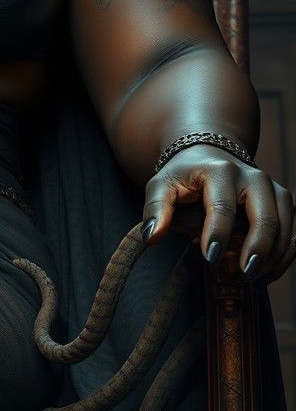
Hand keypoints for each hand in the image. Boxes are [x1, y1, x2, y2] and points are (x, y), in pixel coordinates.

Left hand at [143, 143, 295, 280]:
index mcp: (220, 170)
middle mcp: (252, 176)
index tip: (209, 258)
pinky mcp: (283, 200)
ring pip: (283, 227)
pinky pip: (292, 233)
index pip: (222, 206)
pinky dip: (283, 256)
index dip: (217, 234)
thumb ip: (155, 209)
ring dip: (272, 258)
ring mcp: (271, 188)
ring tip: (251, 277)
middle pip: (263, 217)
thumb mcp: (161, 186)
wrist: (208, 155)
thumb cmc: (183, 175)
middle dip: (256, 249)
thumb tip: (152, 237)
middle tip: (243, 274)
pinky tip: (265, 273)